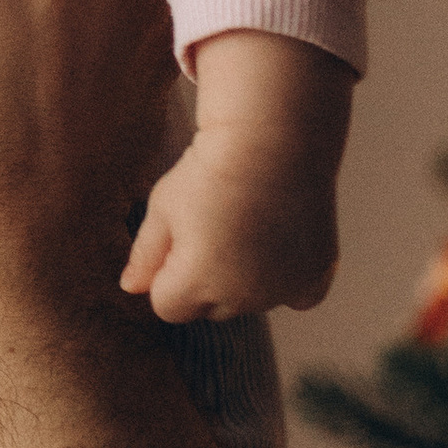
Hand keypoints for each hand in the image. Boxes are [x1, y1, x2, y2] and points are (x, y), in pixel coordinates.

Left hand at [122, 31, 349, 319]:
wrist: (273, 138)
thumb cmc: (209, 169)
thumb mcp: (164, 208)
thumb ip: (146, 255)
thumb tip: (131, 288)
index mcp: (196, 283)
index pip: (168, 307)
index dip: (168, 274)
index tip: (180, 236)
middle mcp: (242, 296)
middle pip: (211, 309)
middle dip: (206, 280)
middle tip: (216, 225)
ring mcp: (283, 288)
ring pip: (252, 301)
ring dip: (246, 279)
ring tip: (247, 223)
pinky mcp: (316, 272)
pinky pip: (299, 296)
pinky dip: (290, 280)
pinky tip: (281, 246)